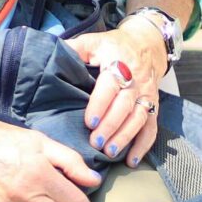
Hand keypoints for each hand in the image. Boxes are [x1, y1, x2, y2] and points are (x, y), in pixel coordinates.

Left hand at [65, 21, 166, 165]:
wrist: (146, 44)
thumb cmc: (112, 46)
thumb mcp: (93, 41)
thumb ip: (73, 49)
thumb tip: (47, 57)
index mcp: (119, 62)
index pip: (111, 84)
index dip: (101, 104)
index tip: (89, 122)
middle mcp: (136, 79)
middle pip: (125, 105)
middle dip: (111, 126)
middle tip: (96, 143)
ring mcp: (147, 94)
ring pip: (139, 118)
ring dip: (126, 137)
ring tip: (110, 153)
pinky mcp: (153, 105)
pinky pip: (151, 127)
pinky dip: (143, 145)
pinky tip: (132, 160)